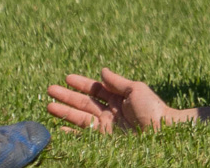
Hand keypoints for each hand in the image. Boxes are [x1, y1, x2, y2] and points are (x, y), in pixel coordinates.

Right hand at [47, 69, 186, 132]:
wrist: (161, 132)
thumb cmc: (152, 108)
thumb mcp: (135, 89)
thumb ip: (117, 81)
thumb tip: (102, 71)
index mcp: (119, 97)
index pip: (96, 89)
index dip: (81, 84)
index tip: (67, 78)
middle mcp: (110, 111)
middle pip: (84, 102)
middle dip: (67, 96)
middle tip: (50, 89)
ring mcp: (106, 125)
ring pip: (80, 116)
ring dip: (64, 111)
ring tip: (48, 105)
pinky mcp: (103, 139)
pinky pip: (83, 134)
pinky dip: (71, 131)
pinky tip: (59, 128)